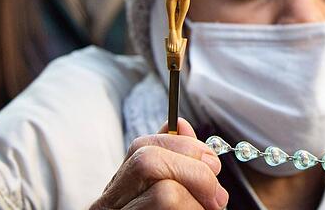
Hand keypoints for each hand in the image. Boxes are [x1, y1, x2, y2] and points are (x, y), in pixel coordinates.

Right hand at [91, 118, 228, 209]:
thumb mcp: (167, 197)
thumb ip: (174, 166)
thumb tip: (181, 123)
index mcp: (118, 192)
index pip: (142, 146)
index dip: (184, 146)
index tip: (212, 165)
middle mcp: (108, 208)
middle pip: (148, 160)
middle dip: (195, 169)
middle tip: (216, 196)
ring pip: (164, 193)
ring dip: (197, 201)